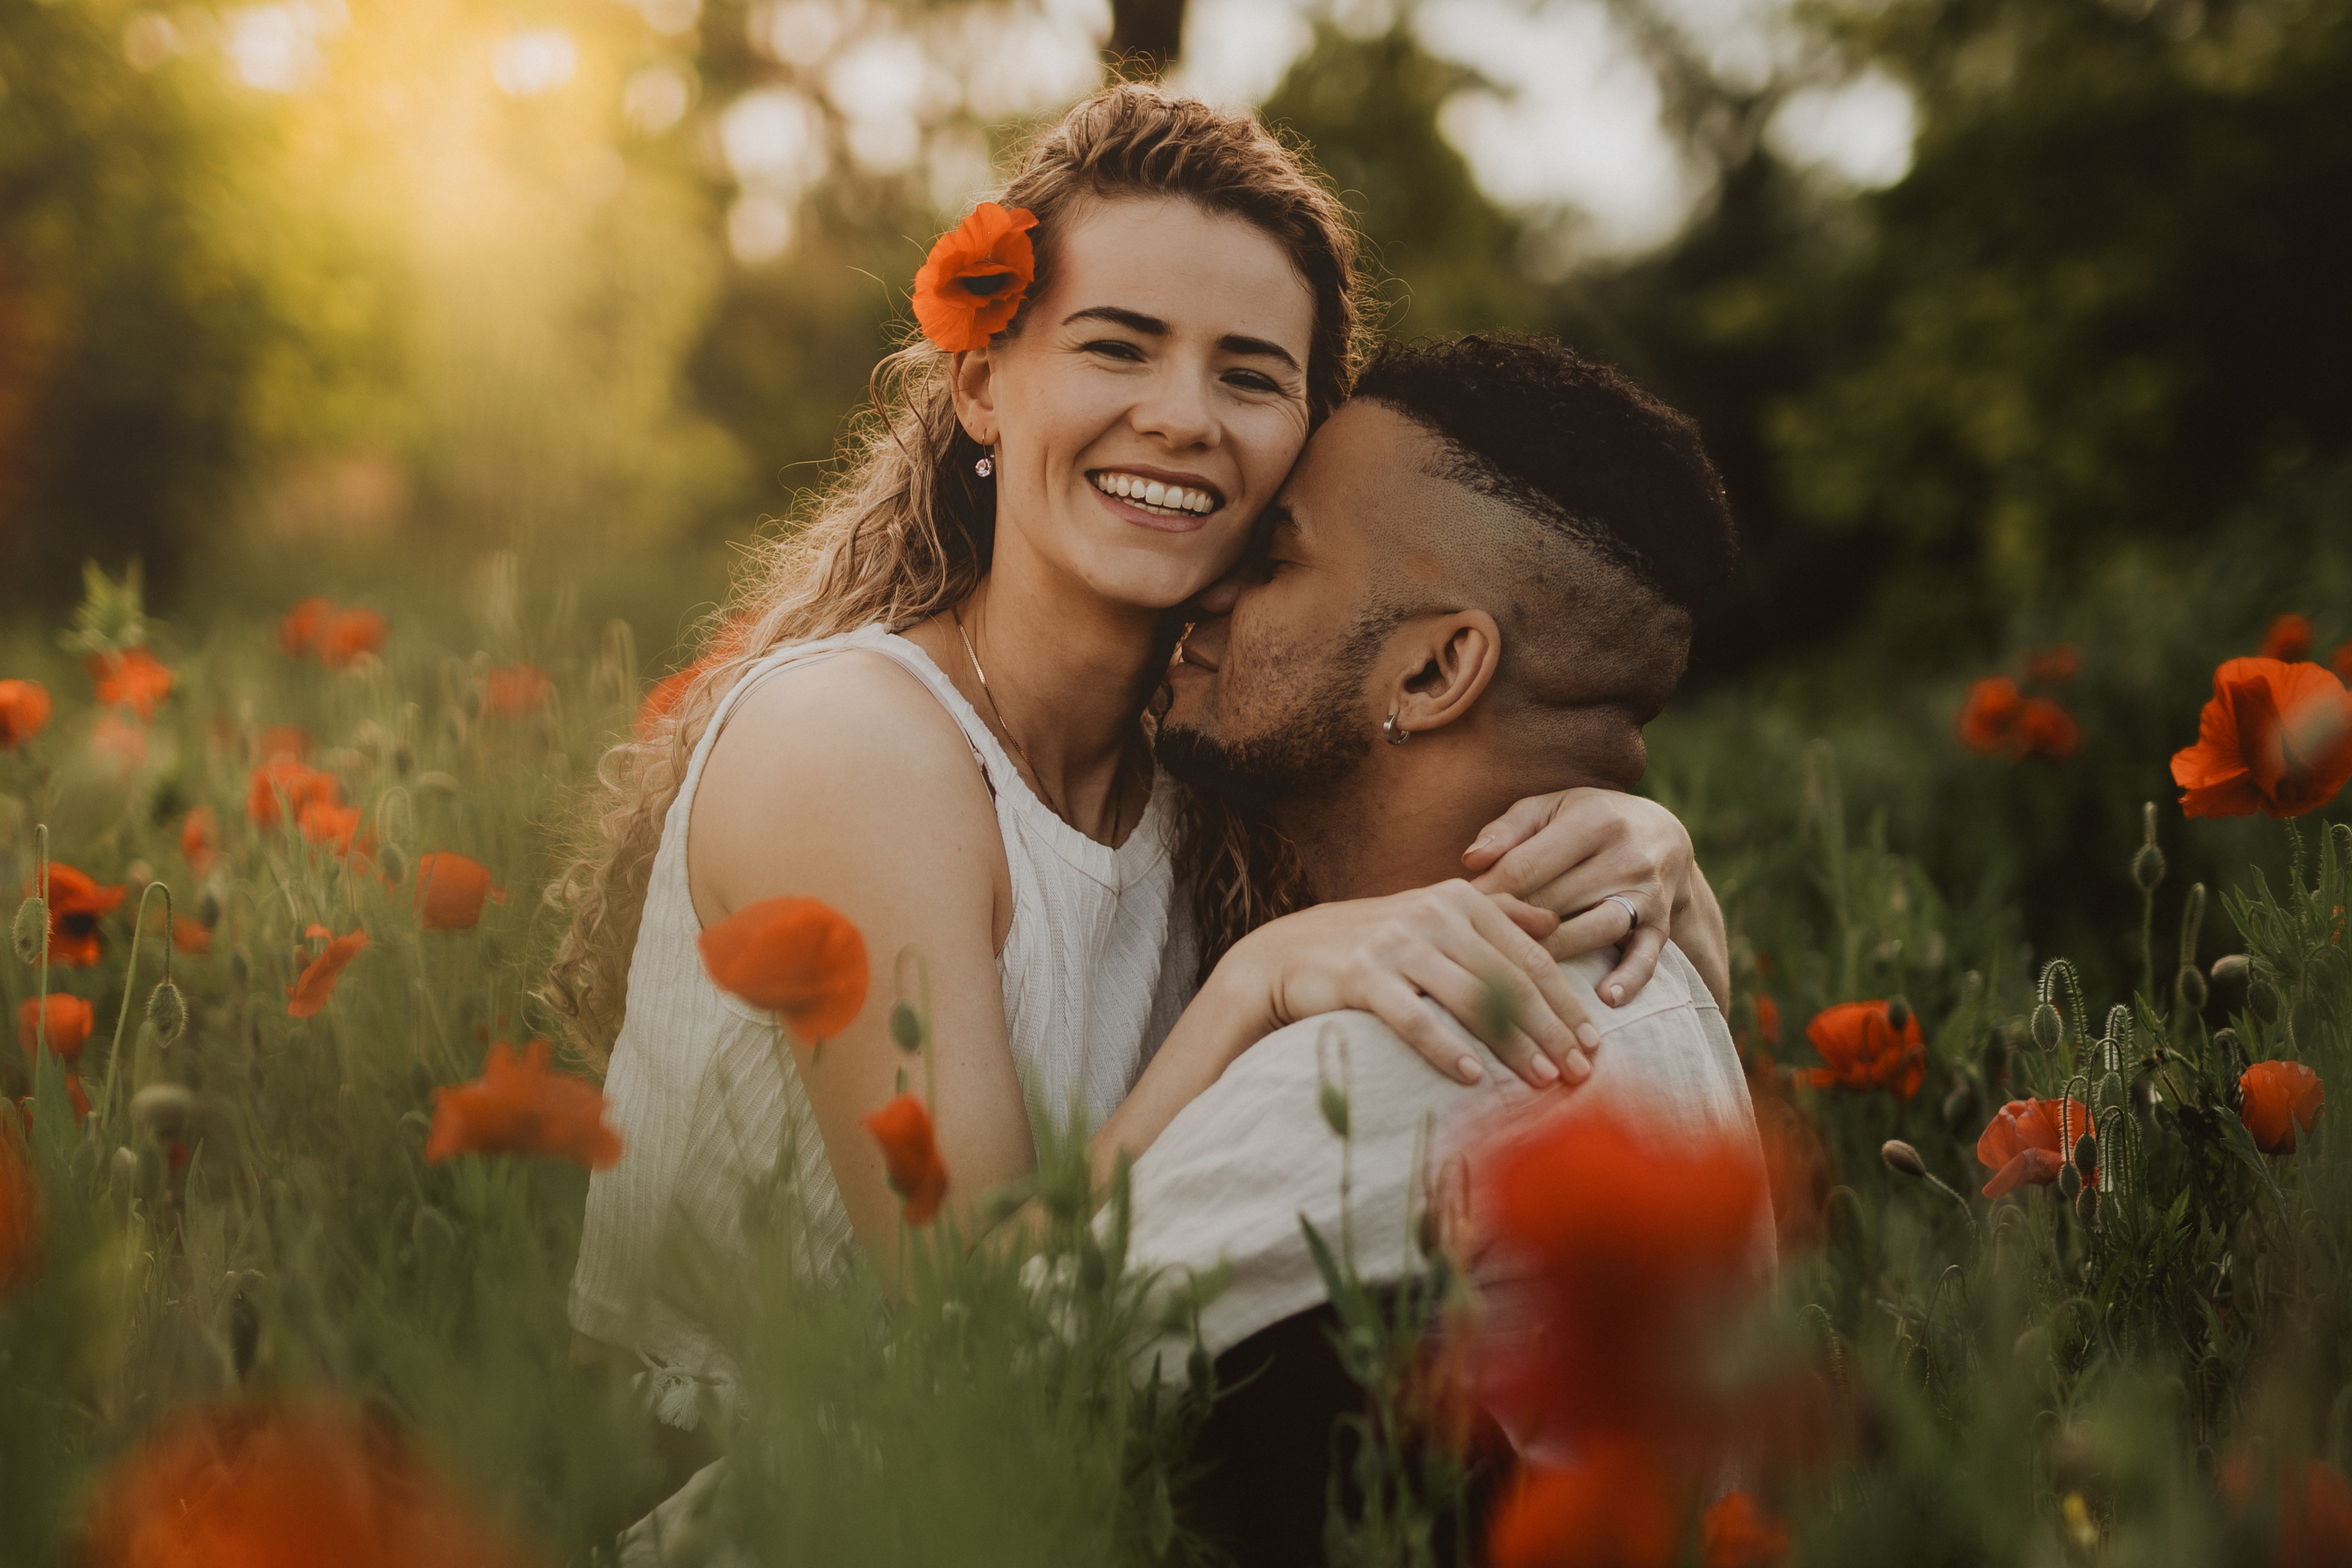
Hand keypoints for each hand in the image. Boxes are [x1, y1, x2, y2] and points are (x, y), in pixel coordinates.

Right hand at [1226, 880, 1602, 1088]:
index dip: (1566, 1002)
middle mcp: (1431, 913)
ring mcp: (1395, 942)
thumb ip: (1494, 915)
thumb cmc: (1372, 943)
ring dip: (1513, 1043)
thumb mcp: (1433, 917)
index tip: (1594, 1044)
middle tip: (1580, 1072)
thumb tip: (1552, 921)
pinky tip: (1472, 1077)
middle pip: (1510, 979)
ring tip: (1540, 1080)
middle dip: (1552, 1029)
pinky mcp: (1361, 974)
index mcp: (1458, 900)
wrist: (1286, 956)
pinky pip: (1414, 1017)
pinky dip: (1446, 1048)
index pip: (1530, 956)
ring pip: (1472, 998)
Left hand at [1462, 788, 1726, 1011]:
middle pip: (1554, 902)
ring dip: (1555, 955)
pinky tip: (1606, 998)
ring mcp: (1646, 893)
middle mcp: (1625, 856)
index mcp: (1593, 821)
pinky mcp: (1661, 925)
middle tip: (1469, 953)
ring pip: (1594, 930)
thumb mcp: (1550, 809)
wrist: (1662, 835)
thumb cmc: (1586, 822)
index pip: (1527, 866)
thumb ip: (1509, 829)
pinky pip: (1646, 956)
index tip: (1454, 917)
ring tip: (1517, 978)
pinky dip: (1629, 978)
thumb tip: (1471, 860)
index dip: (1487, 894)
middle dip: (1510, 927)